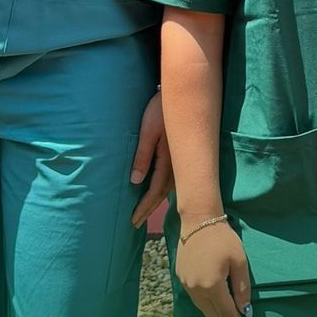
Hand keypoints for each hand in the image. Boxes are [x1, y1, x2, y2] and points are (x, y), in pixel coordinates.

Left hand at [130, 91, 172, 226]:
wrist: (182, 94)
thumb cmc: (161, 110)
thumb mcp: (148, 130)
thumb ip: (143, 155)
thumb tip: (135, 181)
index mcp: (168, 161)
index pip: (154, 191)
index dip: (143, 207)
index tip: (133, 220)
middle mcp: (177, 165)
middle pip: (162, 194)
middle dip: (149, 209)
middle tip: (136, 223)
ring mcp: (181, 160)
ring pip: (169, 188)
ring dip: (156, 201)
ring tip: (145, 211)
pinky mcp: (181, 155)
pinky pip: (173, 179)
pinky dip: (163, 190)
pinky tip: (158, 191)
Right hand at [176, 221, 251, 316]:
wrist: (199, 220)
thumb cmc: (224, 239)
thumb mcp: (240, 261)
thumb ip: (242, 288)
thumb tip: (245, 309)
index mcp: (212, 285)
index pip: (226, 312)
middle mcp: (195, 288)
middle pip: (212, 313)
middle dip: (224, 312)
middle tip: (235, 299)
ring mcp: (185, 283)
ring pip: (201, 306)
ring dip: (213, 304)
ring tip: (223, 287)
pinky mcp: (179, 277)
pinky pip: (193, 295)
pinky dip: (203, 294)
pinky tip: (210, 279)